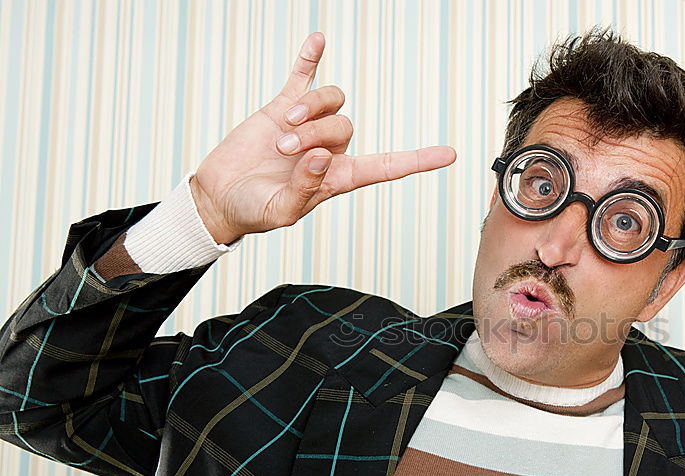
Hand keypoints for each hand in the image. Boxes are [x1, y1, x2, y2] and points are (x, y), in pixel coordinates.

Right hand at [189, 32, 455, 244]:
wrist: (221, 195)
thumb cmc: (255, 211)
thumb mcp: (282, 212)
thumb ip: (305, 189)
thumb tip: (320, 157)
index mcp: (338, 177)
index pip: (388, 166)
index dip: (417, 160)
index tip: (449, 154)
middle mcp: (330, 150)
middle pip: (345, 126)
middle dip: (315, 133)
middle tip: (284, 150)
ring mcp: (309, 126)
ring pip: (331, 102)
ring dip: (310, 110)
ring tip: (282, 131)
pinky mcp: (282, 108)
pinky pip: (302, 76)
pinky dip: (310, 58)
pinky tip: (317, 40)